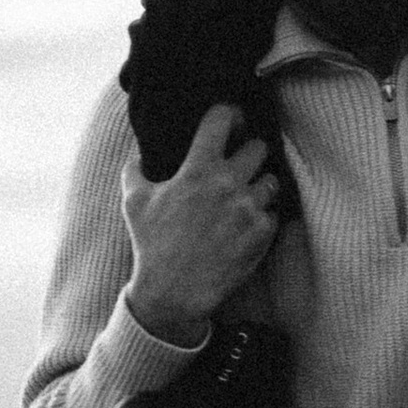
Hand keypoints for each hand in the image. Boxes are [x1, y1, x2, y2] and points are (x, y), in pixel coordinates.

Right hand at [122, 106, 281, 340]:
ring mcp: (248, 208)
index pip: (222, 119)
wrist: (172, 293)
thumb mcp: (134, 203)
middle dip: (249, 154)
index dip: (229, 114)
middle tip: (240, 166)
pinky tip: (245, 227)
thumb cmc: (150, 246)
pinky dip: (262, 218)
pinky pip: (273, 213)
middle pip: (259, 147)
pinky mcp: (262, 232)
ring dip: (259, 187)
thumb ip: (135, 169)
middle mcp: (227, 183)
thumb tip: (138, 152)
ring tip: (243, 199)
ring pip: (271, 180)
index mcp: (197, 169)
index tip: (232, 120)